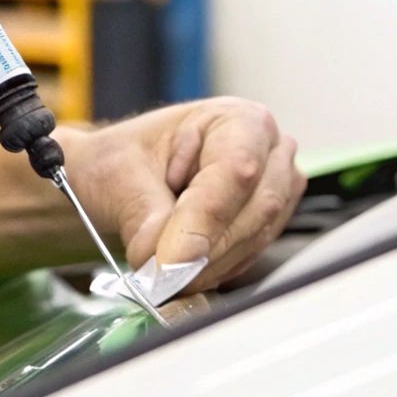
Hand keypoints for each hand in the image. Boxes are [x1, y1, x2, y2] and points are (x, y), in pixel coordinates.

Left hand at [70, 97, 304, 292]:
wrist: (124, 176)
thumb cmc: (124, 160)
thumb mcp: (120, 175)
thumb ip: (145, 214)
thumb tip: (163, 261)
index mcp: (240, 119)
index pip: (235, 171)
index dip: (203, 220)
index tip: (168, 261)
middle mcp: (270, 152)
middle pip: (254, 210)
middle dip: (201, 251)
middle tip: (155, 277)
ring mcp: (276, 191)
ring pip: (252, 241)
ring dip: (203, 267)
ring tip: (158, 271)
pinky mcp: (267, 226)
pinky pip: (247, 259)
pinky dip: (209, 272)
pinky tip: (179, 270)